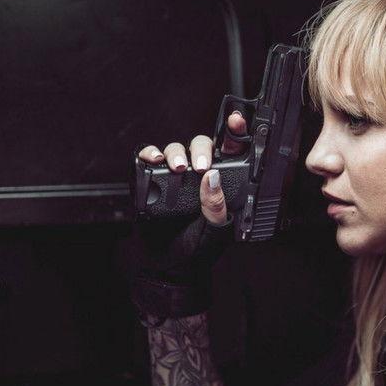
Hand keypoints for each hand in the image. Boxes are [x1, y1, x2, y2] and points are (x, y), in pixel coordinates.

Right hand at [130, 111, 248, 317]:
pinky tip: (156, 160)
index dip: (234, 134)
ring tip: (177, 168)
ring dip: (176, 153)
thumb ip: (216, 206)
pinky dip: (150, 153)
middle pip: (201, 145)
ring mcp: (175, 177)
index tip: (236, 121)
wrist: (167, 264)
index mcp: (221, 184)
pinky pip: (149, 157)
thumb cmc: (196, 248)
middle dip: (202, 149)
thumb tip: (212, 178)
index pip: (230, 153)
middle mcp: (198, 176)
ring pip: (176, 148)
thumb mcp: (214, 231)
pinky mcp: (152, 179)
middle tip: (200, 166)